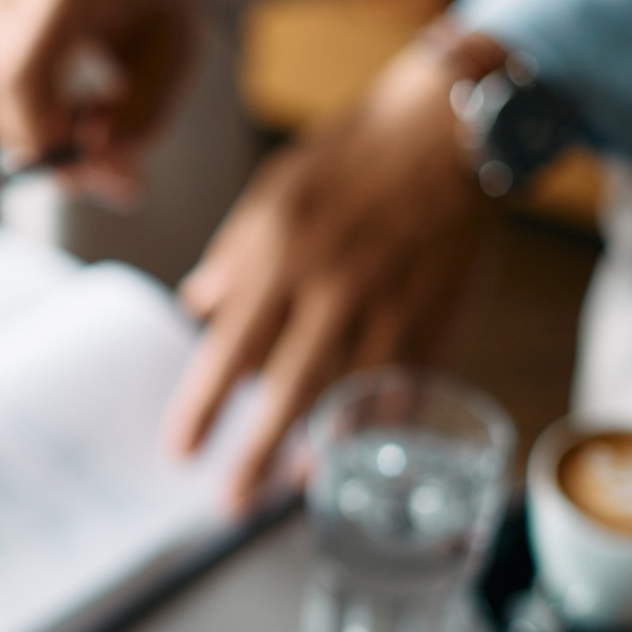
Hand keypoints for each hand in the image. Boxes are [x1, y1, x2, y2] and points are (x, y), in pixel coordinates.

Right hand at [0, 0, 198, 201]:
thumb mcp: (178, 53)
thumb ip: (143, 112)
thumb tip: (99, 163)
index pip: (22, 75)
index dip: (40, 134)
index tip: (82, 177)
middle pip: (5, 95)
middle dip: (52, 151)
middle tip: (114, 186)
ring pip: (3, 103)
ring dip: (50, 141)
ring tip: (116, 151)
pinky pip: (8, 96)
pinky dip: (44, 123)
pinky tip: (89, 116)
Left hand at [162, 36, 494, 508]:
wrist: (450, 127)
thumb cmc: (351, 156)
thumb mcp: (273, 193)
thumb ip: (234, 255)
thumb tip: (197, 305)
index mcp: (280, 255)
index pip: (230, 348)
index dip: (204, 406)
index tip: (181, 449)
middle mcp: (332, 287)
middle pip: (287, 389)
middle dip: (255, 452)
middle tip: (231, 503)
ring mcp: (391, 304)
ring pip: (350, 396)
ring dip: (320, 448)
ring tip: (292, 487)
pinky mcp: (439, 313)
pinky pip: (407, 383)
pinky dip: (383, 421)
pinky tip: (362, 450)